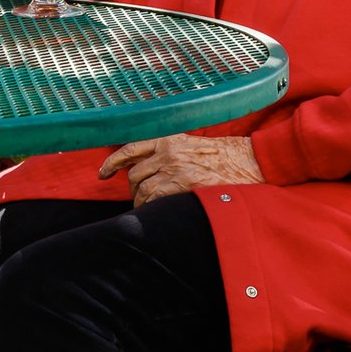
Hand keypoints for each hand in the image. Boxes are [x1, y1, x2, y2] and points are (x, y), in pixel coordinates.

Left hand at [98, 135, 263, 206]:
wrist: (248, 161)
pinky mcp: (181, 183)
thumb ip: (171, 152)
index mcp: (169, 139)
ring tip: (149, 208)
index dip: (112, 162)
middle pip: (134, 174)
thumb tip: (151, 168)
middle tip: (140, 200)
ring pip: (141, 188)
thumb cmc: (225, 157)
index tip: (102, 174)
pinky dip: (150, 207)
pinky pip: (153, 198)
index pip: (130, 148)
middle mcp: (167, 151)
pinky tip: (155, 211)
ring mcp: (173, 167)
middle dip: (133, 189)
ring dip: (141, 202)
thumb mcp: (193, 145)